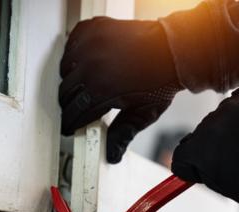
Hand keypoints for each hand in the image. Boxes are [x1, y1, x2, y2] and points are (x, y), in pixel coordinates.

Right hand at [60, 17, 182, 162]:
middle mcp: (91, 67)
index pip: (73, 113)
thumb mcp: (143, 113)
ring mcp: (90, 45)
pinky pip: (71, 44)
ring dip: (71, 78)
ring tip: (85, 84)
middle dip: (70, 103)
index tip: (70, 126)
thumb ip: (122, 134)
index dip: (70, 123)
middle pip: (65, 92)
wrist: (173, 49)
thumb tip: (112, 154)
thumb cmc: (161, 80)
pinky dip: (75, 53)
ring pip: (65, 68)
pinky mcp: (92, 30)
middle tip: (79, 107)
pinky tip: (86, 61)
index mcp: (101, 91)